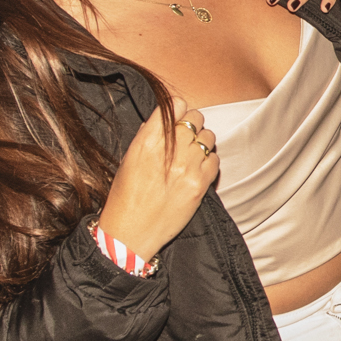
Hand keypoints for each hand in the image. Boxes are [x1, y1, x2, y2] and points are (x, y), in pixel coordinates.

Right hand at [98, 98, 219, 262]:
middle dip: (192, 124)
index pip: (173, 106)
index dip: (177, 109)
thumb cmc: (124, 198)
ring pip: (208, 137)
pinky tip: (197, 169)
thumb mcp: (128, 161)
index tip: (177, 116)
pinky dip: (208, 162)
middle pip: (195, 118)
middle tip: (186, 135)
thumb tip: (163, 121)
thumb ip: (146, 138)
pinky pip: (215, 160)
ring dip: (202, 142)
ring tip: (192, 154)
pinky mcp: (200, 185)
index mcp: (146, 142)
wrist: (130, 234)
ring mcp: (186, 168)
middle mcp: (168, 151)